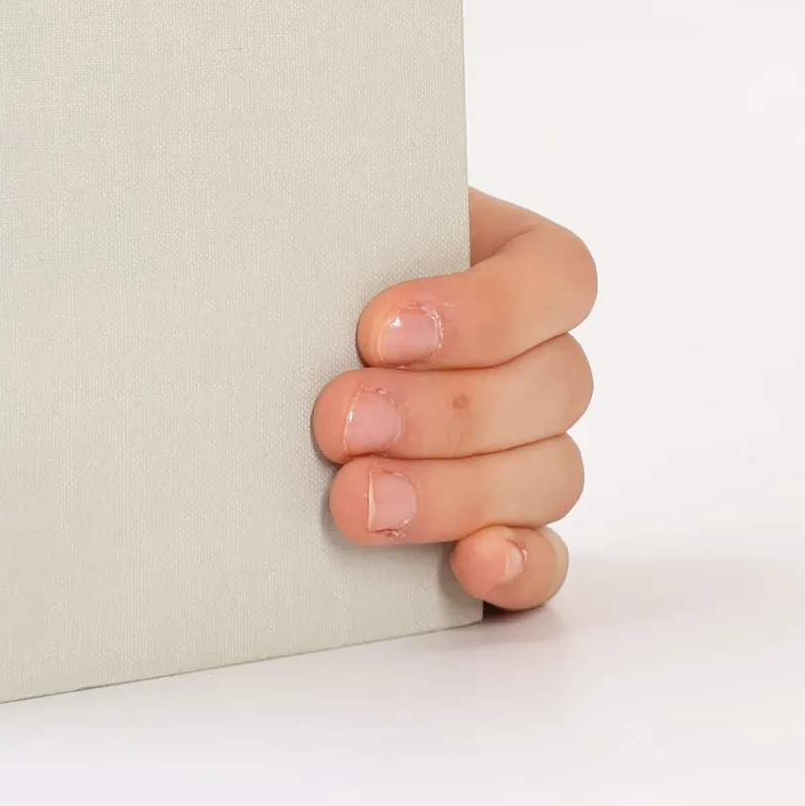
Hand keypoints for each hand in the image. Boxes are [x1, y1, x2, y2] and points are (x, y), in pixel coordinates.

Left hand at [312, 189, 594, 609]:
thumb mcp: (317, 238)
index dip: (486, 311)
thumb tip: (301, 239)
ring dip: (454, 491)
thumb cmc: (293, 276)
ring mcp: (526, 447)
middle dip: (442, 413)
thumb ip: (335, 240)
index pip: (557, 276)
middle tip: (338, 422)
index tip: (379, 331)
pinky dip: (519, 566)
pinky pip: (546, 559)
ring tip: (354, 498)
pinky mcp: (502, 529)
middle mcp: (530, 355)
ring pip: (549, 474)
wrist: (248, 342)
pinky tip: (471, 562)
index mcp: (504, 260)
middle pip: (553, 386)